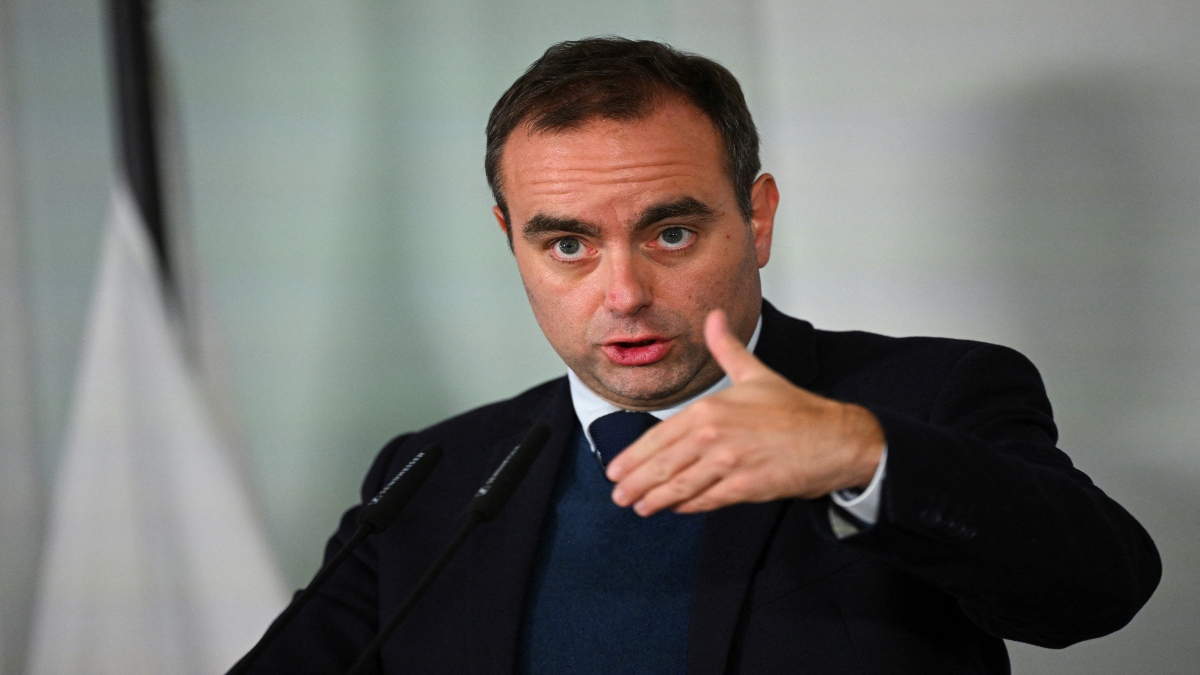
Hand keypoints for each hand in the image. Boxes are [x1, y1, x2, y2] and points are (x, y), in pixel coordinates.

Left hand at [606, 310, 884, 515]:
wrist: (834, 439)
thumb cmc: (795, 409)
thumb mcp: (755, 374)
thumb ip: (727, 349)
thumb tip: (714, 317)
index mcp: (710, 409)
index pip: (660, 437)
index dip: (634, 457)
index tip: (616, 469)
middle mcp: (714, 436)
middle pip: (663, 465)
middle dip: (636, 483)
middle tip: (618, 494)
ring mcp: (729, 464)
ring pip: (679, 486)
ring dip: (654, 499)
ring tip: (638, 506)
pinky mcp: (745, 488)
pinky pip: (706, 500)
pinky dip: (686, 506)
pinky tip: (674, 508)